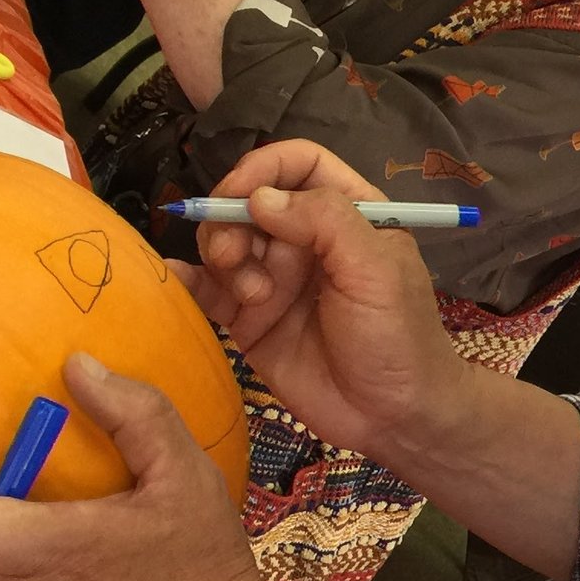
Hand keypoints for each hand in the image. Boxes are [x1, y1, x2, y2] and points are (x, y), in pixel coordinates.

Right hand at [176, 141, 469, 465]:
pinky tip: (181, 280)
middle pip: (247, 201)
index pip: (296, 164)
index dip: (263, 168)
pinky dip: (188, 279)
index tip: (240, 193)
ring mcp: (274, 278)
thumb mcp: (375, 270)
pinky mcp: (249, 318)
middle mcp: (305, 239)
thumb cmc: (398, 336)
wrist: (392, 416)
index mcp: (346, 213)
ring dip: (222, 256)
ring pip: (224, 241)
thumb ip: (324, 222)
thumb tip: (259, 197)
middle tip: (236, 257)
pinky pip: (208, 288)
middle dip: (231, 219)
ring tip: (252, 295)